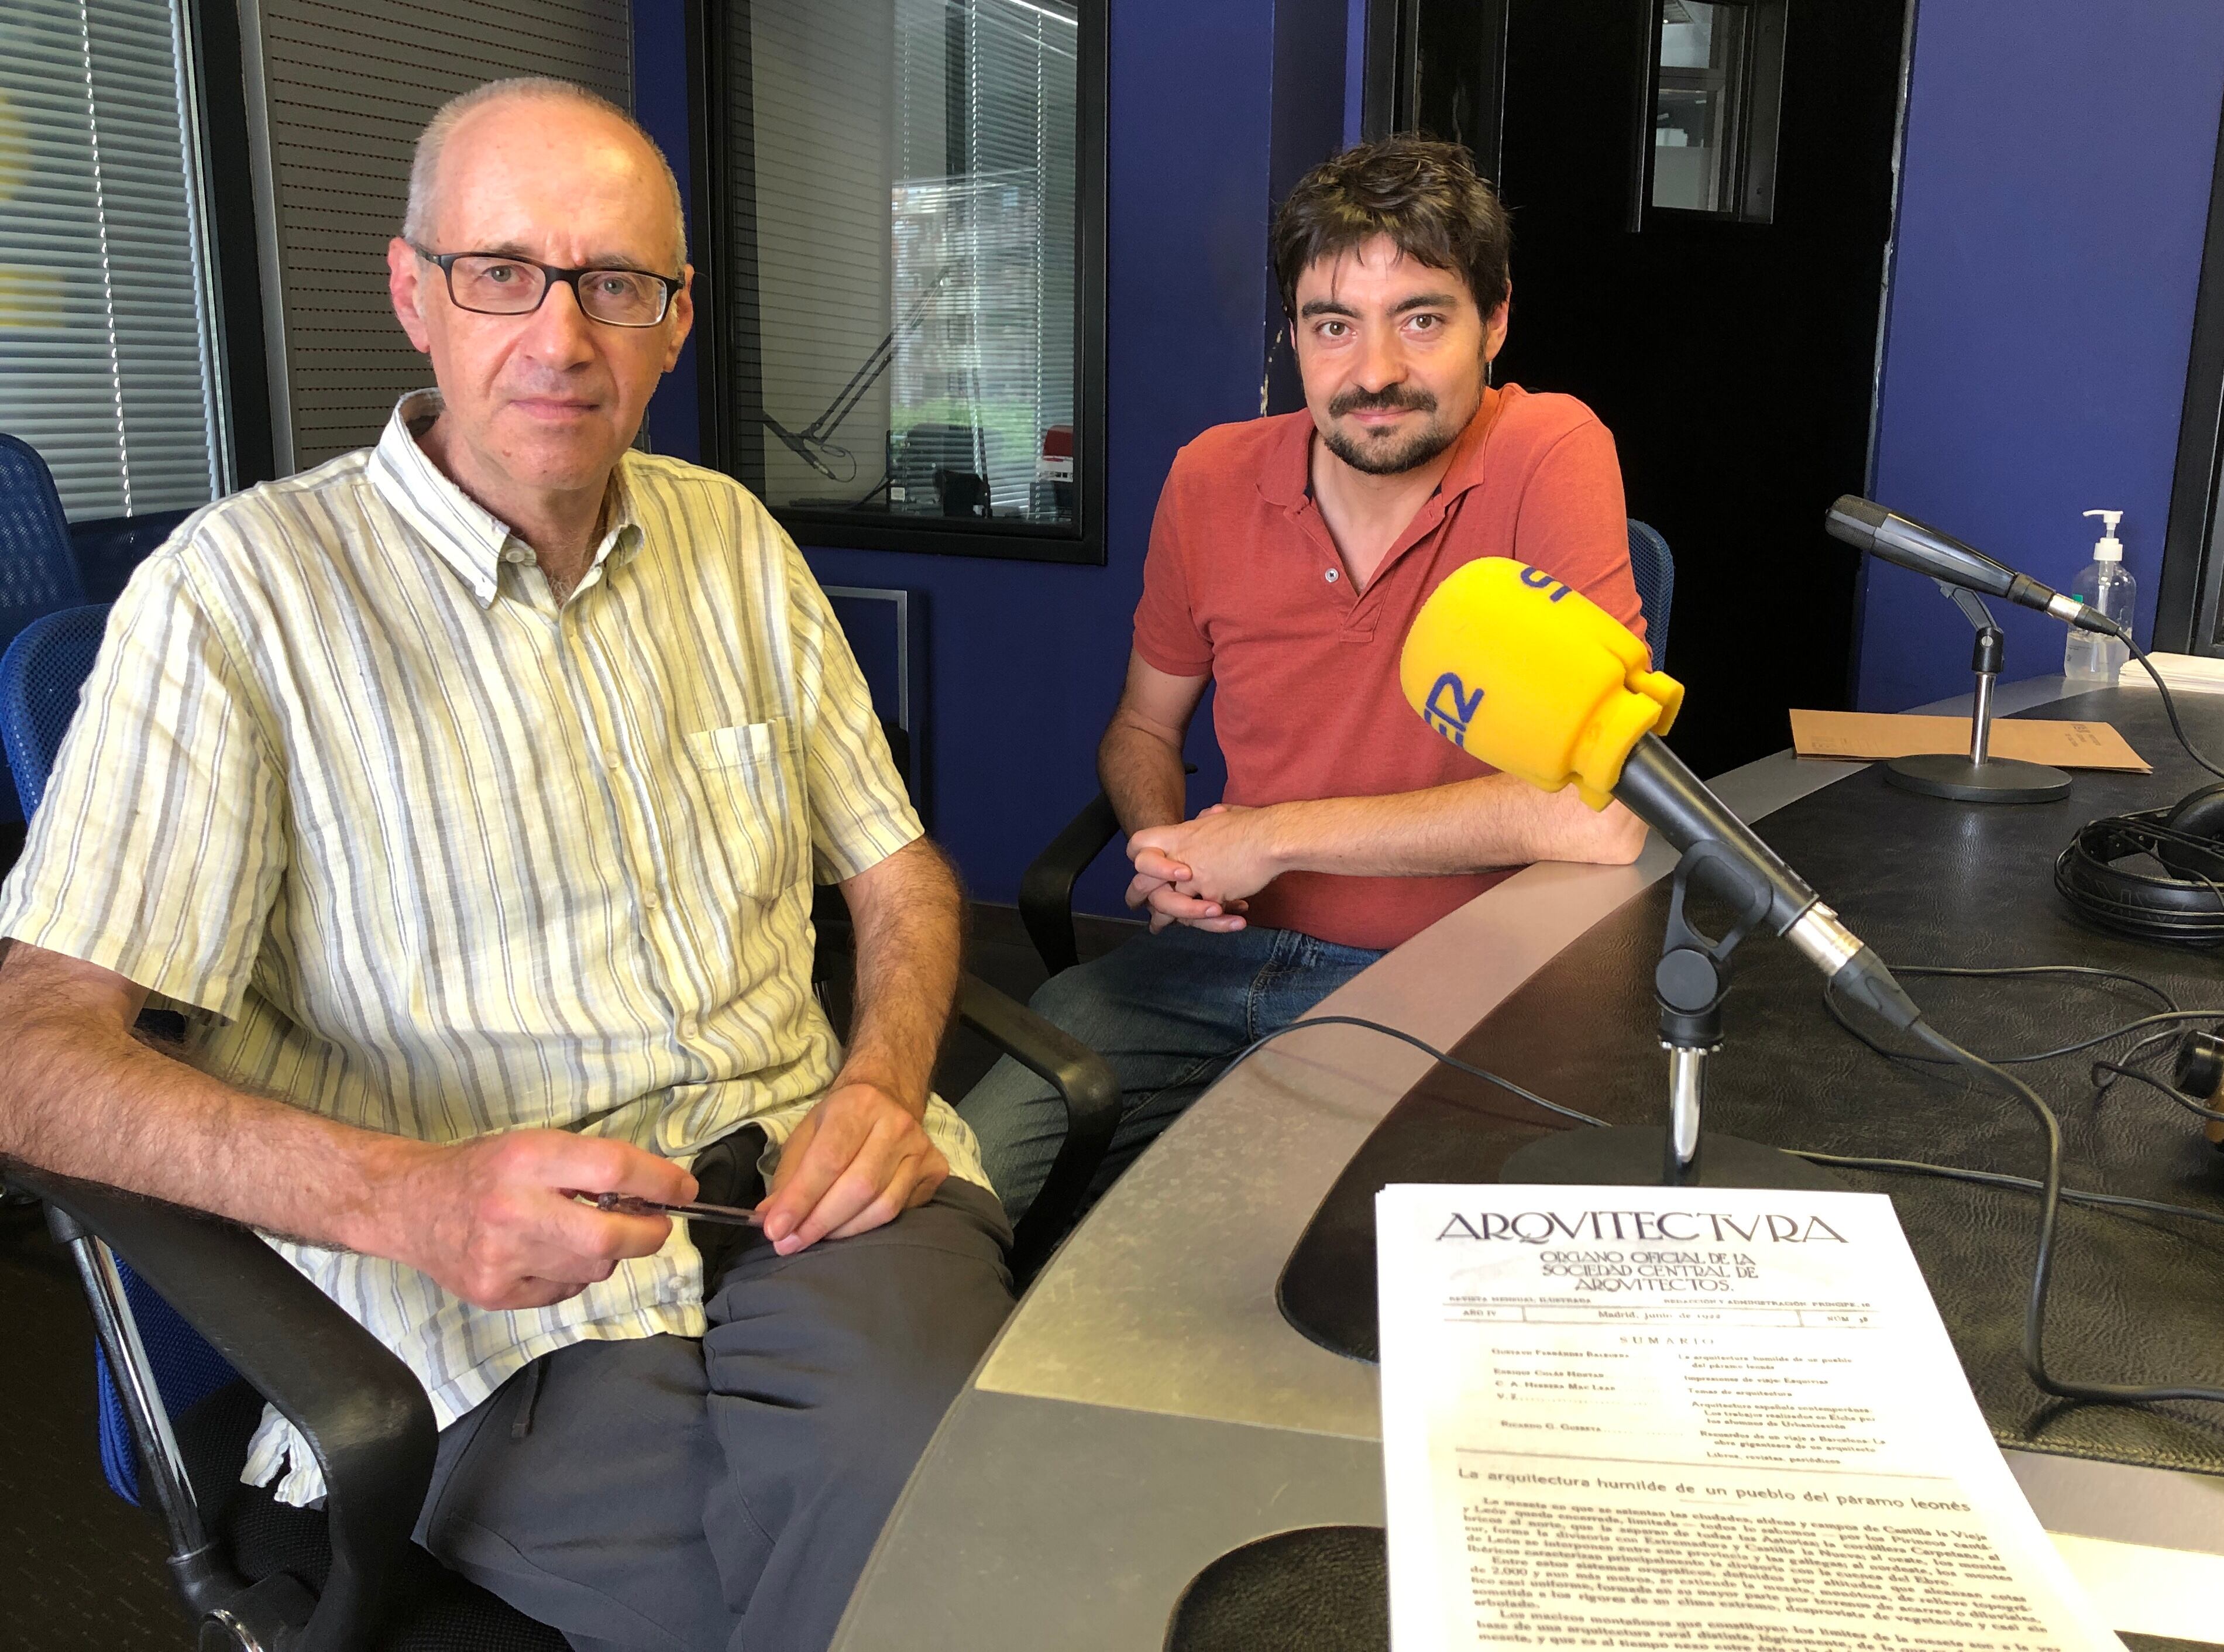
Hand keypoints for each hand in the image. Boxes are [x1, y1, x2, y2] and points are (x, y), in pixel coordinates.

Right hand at [376, 1130, 696, 1311]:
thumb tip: (656, 1193)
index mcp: (527, 1159)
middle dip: (649, 1234)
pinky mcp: (496, 1293)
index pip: (613, 1170)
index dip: (660, 1182)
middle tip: (656, 1225)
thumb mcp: (535, 1146)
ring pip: (593, 1268)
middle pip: (610, 1236)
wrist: (411, 1206)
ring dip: (606, 1251)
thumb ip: (590, 1166)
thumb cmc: (484, 1169)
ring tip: (582, 1231)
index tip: (684, 1190)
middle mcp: (514, 1209)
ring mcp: (503, 1258)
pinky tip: (548, 1253)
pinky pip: (564, 1290)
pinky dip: (572, 1273)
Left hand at [757, 1079, 946, 1254]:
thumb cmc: (840, 1119)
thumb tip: (769, 1220)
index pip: (828, 1160)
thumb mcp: (806, 1135)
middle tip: (789, 1244)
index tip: (775, 1230)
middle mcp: (896, 1124)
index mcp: (858, 1104)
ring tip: (813, 1239)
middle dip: (819, 1222)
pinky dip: (869, 1227)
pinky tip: (847, 1227)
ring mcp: (921, 1148)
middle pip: (858, 1187)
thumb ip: (787, 1176)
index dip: (800, 1199)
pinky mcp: (936, 1170)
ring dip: (842, 1231)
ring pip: (883, 1206)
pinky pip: (902, 1212)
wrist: (887, 1096)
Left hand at [1129, 804, 1282, 928]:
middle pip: (1142, 881)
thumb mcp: (1220, 815)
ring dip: (1165, 919)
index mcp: (1179, 835)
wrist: (1272, 837)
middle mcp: (1179, 857)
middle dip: (1137, 897)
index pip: (1139, 844)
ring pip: (1167, 905)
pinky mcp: (1210, 896)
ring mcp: (1193, 878)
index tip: (1142, 871)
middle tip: (1138, 906)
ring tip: (1160, 926)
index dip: (1137, 859)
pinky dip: (1208, 923)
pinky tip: (1213, 922)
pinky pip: (1201, 916)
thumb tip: (1207, 815)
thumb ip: (1206, 819)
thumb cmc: (1253, 825)